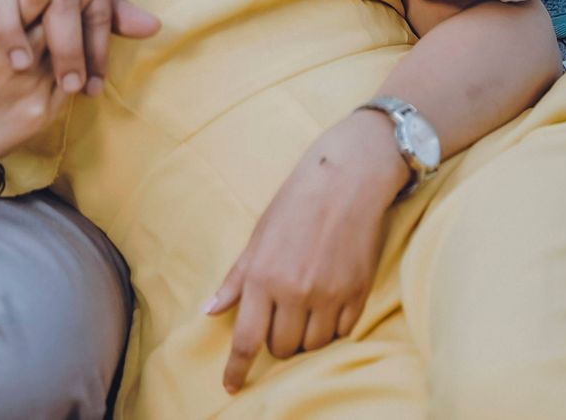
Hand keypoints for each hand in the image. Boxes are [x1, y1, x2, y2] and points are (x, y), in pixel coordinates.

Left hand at [204, 112, 409, 393]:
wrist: (347, 178)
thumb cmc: (296, 201)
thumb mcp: (259, 235)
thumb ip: (236, 278)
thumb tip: (208, 310)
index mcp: (264, 275)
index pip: (247, 338)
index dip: (237, 368)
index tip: (231, 386)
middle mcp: (295, 290)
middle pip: (281, 347)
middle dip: (277, 340)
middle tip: (279, 318)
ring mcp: (329, 295)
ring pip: (312, 346)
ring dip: (305, 337)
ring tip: (304, 310)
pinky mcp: (357, 294)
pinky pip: (341, 333)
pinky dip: (332, 328)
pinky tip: (328, 306)